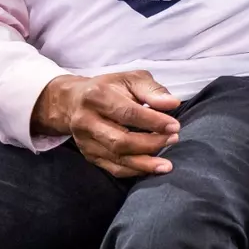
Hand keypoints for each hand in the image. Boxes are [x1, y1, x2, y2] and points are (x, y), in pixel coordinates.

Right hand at [31, 71, 181, 177]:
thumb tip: (172, 104)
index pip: (128, 113)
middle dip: (151, 143)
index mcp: (97, 97)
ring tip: (166, 164)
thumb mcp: (131, 78)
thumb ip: (152, 90)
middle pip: (120, 140)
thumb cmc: (110, 88)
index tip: (175, 126)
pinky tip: (151, 168)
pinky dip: (134, 171)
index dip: (153, 122)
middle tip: (173, 140)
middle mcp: (86, 120)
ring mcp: (85, 140)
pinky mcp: (88, 154)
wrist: (73, 101)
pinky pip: (113, 168)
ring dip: (145, 163)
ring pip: (117, 157)